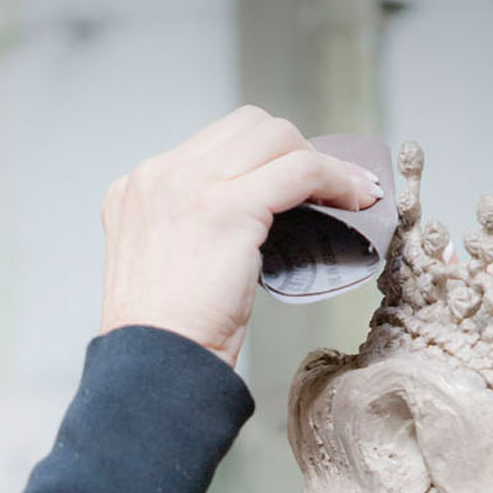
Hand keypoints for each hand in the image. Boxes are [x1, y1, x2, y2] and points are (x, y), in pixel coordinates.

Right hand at [98, 106, 380, 365]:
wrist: (153, 366)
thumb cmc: (166, 337)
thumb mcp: (166, 264)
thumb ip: (191, 228)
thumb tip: (253, 218)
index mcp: (137, 189)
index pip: (213, 144)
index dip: (263, 157)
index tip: (295, 181)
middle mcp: (158, 176)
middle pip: (246, 126)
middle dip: (293, 149)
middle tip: (323, 186)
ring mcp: (189, 186)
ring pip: (277, 137)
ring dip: (321, 161)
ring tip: (350, 191)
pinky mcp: (227, 206)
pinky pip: (301, 170)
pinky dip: (337, 179)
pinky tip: (356, 199)